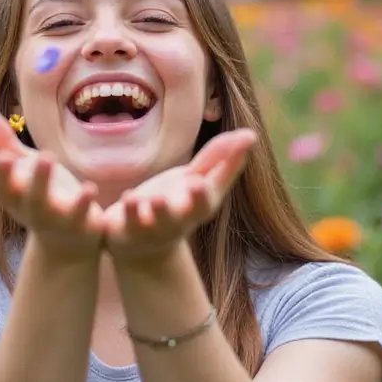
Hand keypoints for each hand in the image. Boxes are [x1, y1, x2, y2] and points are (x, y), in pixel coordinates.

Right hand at [0, 106, 104, 260]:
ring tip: (46, 155)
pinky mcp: (76, 223)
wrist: (66, 243)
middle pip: (8, 190)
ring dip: (41, 181)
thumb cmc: (38, 196)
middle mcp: (22, 204)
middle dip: (3, 173)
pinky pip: (78, 214)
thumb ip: (0, 140)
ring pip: (40, 202)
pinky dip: (83, 202)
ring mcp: (48, 216)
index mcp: (7, 188)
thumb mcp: (20, 167)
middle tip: (2, 154)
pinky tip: (89, 186)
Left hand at [101, 129, 256, 264]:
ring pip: (161, 218)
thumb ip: (221, 160)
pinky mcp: (129, 229)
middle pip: (196, 210)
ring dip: (162, 209)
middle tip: (200, 184)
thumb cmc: (176, 205)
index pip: (221, 181)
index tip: (247, 139)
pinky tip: (129, 196)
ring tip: (159, 198)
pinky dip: (131, 210)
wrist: (139, 245)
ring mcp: (157, 224)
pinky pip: (130, 221)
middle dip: (200, 198)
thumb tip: (252, 135)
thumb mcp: (198, 182)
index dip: (232, 163)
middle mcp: (183, 216)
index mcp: (202, 202)